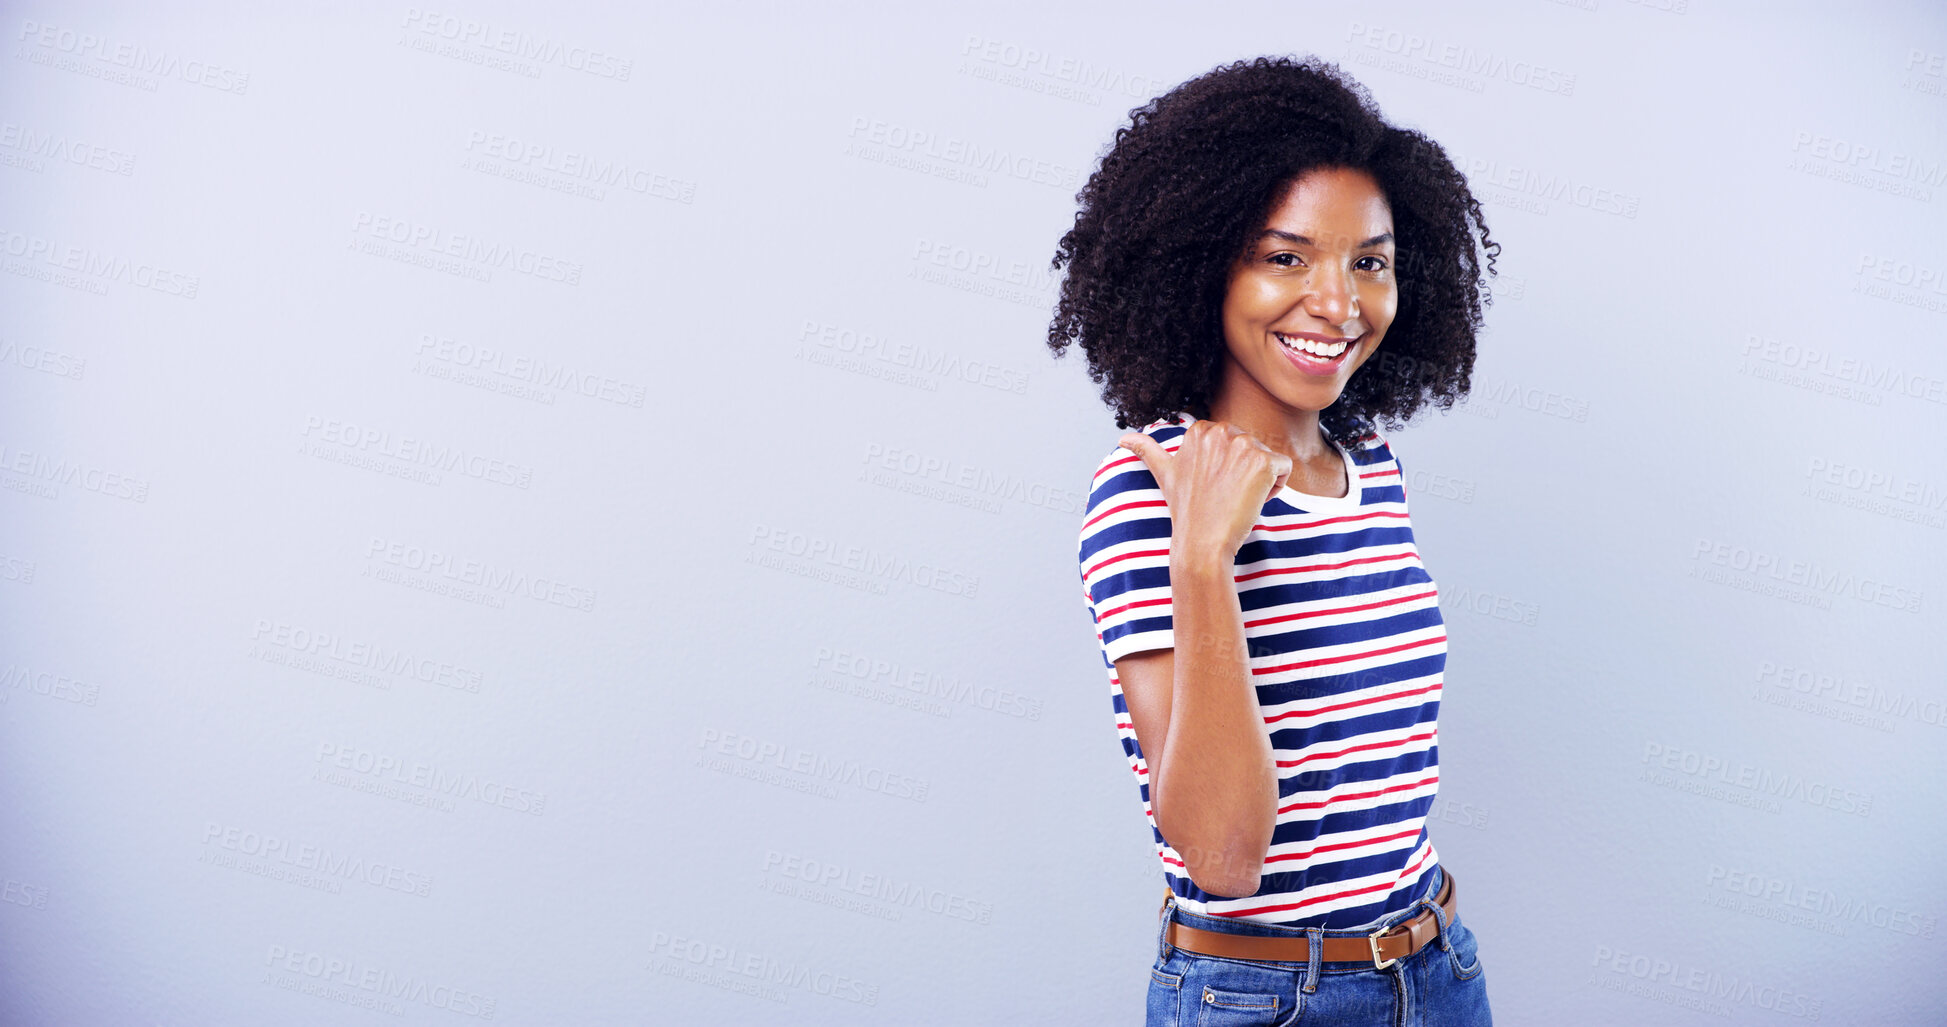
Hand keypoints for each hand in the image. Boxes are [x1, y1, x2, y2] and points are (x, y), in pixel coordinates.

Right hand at [1118, 419, 1292, 558]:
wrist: (1201, 543)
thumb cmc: (1186, 511)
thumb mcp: (1163, 474)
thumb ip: (1145, 450)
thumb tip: (1122, 438)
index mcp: (1200, 430)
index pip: (1232, 441)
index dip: (1227, 466)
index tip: (1213, 486)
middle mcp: (1220, 431)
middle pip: (1251, 447)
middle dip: (1245, 472)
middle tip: (1225, 496)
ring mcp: (1243, 446)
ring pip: (1268, 458)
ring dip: (1260, 481)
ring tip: (1238, 499)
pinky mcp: (1263, 462)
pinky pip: (1285, 468)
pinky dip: (1277, 487)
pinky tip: (1256, 501)